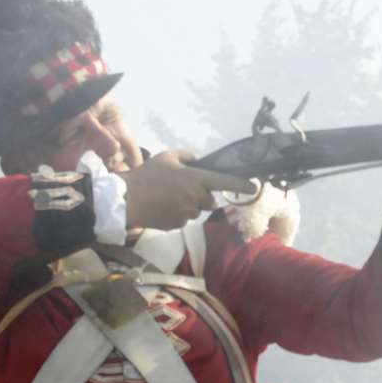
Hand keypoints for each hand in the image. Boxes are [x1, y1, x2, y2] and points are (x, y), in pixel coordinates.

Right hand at [120, 149, 256, 229]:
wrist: (126, 199)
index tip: (254, 187)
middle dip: (201, 196)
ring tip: (167, 198)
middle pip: (210, 200)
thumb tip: (199, 162)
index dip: (241, 185)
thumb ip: (188, 156)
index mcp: (195, 179)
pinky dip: (177, 214)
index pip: (224, 182)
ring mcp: (187, 214)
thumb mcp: (167, 157)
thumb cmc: (147, 175)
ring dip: (188, 205)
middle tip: (182, 189)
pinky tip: (162, 207)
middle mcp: (195, 198)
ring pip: (196, 211)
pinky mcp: (178, 225)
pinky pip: (184, 220)